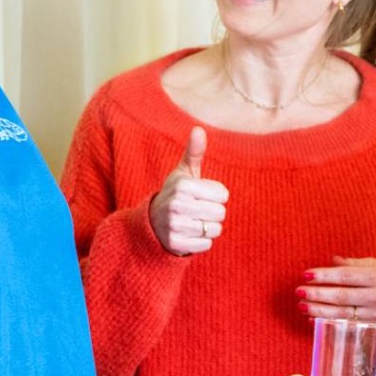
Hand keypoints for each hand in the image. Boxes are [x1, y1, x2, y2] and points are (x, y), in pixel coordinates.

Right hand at [149, 126, 229, 255]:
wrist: (151, 222)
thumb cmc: (175, 194)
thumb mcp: (183, 173)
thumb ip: (194, 152)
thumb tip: (199, 129)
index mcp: (183, 185)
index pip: (223, 195)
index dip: (216, 196)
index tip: (201, 196)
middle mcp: (177, 204)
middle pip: (220, 213)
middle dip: (213, 213)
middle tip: (197, 210)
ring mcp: (175, 225)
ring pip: (215, 230)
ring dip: (208, 228)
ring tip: (193, 222)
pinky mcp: (175, 243)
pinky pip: (206, 245)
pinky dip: (201, 242)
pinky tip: (189, 234)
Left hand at [298, 257, 375, 325]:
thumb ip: (354, 263)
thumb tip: (332, 260)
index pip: (347, 276)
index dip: (325, 276)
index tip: (306, 275)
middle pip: (343, 297)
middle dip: (318, 294)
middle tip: (299, 291)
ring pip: (343, 314)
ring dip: (319, 311)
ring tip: (301, 306)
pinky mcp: (372, 328)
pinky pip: (347, 327)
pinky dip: (328, 324)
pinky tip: (313, 320)